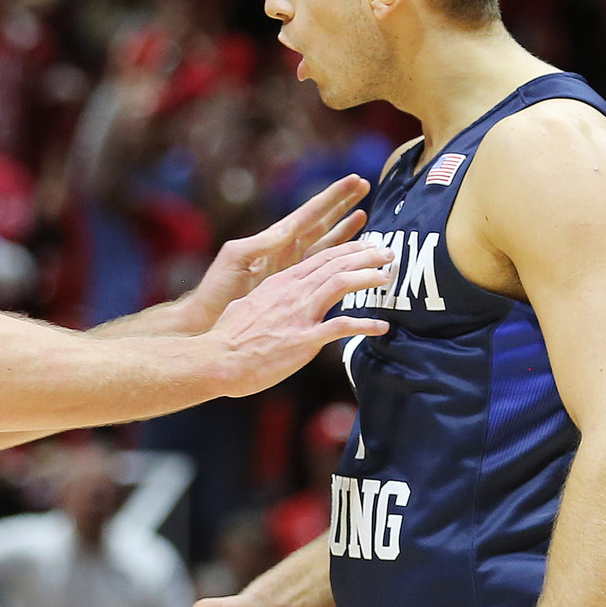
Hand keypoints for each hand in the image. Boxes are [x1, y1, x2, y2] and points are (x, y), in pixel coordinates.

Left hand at [179, 176, 372, 332]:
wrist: (209, 319)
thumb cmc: (217, 288)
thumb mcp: (236, 258)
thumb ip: (261, 242)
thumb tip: (289, 228)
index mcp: (274, 241)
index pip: (309, 214)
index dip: (332, 198)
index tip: (353, 181)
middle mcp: (286, 251)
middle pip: (321, 223)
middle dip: (342, 205)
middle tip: (365, 186)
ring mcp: (291, 269)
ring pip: (326, 244)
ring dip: (345, 229)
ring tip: (365, 213)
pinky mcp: (293, 288)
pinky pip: (322, 270)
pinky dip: (339, 260)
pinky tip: (353, 255)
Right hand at [211, 238, 390, 397]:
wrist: (218, 359)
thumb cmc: (228, 337)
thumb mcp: (248, 306)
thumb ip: (268, 300)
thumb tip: (274, 303)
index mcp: (280, 282)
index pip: (320, 258)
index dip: (347, 249)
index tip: (366, 247)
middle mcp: (293, 293)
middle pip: (336, 264)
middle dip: (365, 256)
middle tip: (387, 253)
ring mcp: (300, 314)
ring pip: (341, 284)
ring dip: (368, 278)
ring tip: (387, 278)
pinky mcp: (304, 339)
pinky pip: (342, 328)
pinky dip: (365, 326)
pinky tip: (381, 327)